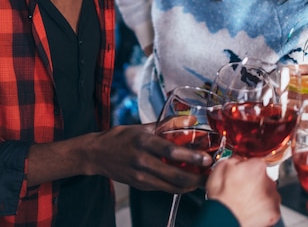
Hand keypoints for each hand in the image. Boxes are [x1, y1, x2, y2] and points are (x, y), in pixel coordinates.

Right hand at [88, 123, 210, 193]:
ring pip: (171, 186)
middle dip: (197, 178)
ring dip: (190, 185)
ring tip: (203, 180)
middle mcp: (142, 161)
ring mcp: (140, 176)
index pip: (171, 151)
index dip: (191, 157)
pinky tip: (187, 182)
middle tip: (211, 175)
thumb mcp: (143, 127)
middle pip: (175, 175)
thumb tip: (189, 119)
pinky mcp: (140, 186)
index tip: (206, 159)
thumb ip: (167, 124)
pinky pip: (164, 189)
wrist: (97, 154)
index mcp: (144, 141)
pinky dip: (178, 187)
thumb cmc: (121, 138)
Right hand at [205, 157, 280, 226]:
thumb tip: (239, 159)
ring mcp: (273, 197)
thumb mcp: (221, 167)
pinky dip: (262, 208)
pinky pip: (270, 207)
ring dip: (259, 194)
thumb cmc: (222, 196)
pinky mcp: (274, 212)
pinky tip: (250, 208)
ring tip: (244, 200)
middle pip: (264, 177)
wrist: (224, 218)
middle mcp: (269, 180)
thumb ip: (235, 159)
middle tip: (241, 188)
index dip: (247, 167)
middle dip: (254, 181)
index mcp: (257, 166)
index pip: (256, 161)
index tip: (242, 173)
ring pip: (268, 192)